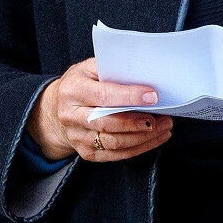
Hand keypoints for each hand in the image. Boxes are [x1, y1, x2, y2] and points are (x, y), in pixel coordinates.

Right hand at [28, 57, 172, 162]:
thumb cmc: (81, 83)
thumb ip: (112, 70)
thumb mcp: (90, 68)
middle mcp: (71, 116)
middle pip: (109, 123)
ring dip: (143, 137)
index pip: (104, 96)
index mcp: (73, 90)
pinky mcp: (86, 152)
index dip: (130, 97)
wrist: (59, 107)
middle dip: (138, 122)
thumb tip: (143, 74)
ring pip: (114, 143)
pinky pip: (116, 155)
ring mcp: (77, 137)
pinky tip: (154, 139)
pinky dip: (139, 148)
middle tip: (162, 118)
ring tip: (164, 127)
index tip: (153, 96)